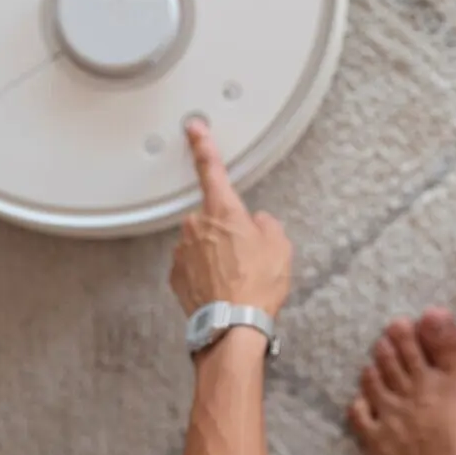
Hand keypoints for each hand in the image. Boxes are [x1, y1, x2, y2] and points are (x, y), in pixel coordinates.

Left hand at [169, 119, 292, 317]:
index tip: (194, 128)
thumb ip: (267, 225)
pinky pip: (193, 265)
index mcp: (223, 211)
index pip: (211, 169)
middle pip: (212, 216)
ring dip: (216, 254)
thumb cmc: (257, 286)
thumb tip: (257, 223)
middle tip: (246, 256)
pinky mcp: (176, 275)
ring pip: (202, 242)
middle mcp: (197, 225)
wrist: (233, 326)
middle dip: (227, 230)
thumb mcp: (280, 247)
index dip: (203, 144)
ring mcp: (183, 251)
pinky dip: (206, 273)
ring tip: (236, 277)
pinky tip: (222, 287)